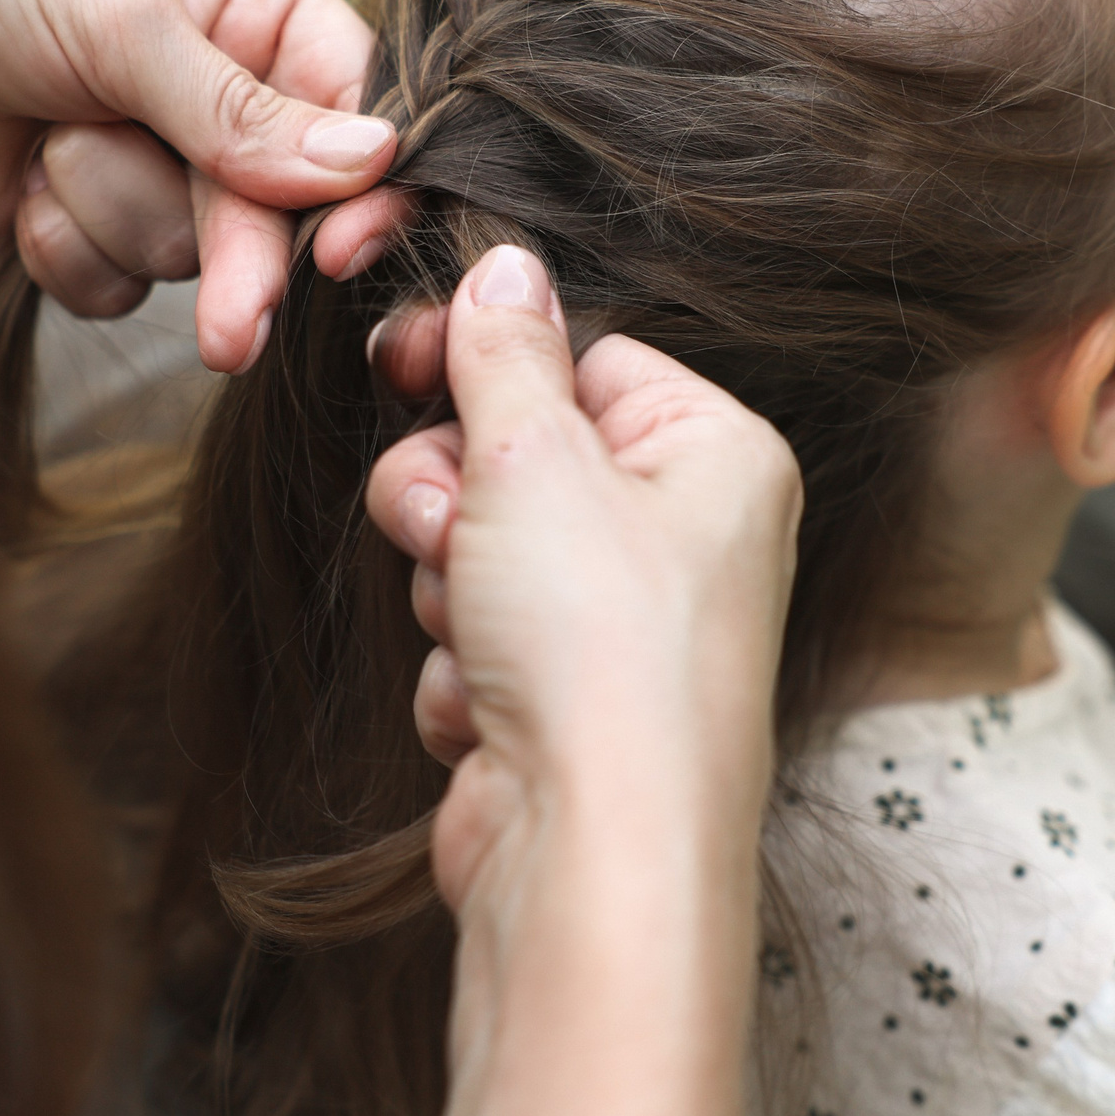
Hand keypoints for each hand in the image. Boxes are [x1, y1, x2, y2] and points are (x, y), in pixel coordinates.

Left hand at [0, 0, 403, 372]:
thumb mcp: (120, 19)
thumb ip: (238, 109)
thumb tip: (369, 163)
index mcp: (255, 0)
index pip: (352, 105)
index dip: (360, 186)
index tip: (342, 252)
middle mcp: (222, 86)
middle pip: (281, 209)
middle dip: (239, 259)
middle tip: (231, 336)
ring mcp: (153, 160)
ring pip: (194, 256)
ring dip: (113, 213)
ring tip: (47, 138)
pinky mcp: (83, 221)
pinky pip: (116, 284)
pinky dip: (63, 247)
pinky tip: (17, 183)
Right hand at [362, 246, 800, 1115]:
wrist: (592, 851)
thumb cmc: (598, 649)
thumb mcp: (536, 455)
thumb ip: (506, 351)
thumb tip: (502, 264)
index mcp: (718, 454)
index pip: (585, 355)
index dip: (483, 359)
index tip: (396, 354)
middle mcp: (690, 536)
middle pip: (522, 451)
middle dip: (452, 488)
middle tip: (449, 525)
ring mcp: (628, 627)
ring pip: (480, 545)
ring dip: (445, 578)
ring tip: (472, 627)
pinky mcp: (567, 704)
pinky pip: (472, 639)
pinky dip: (455, 664)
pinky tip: (481, 707)